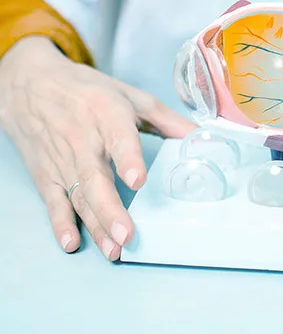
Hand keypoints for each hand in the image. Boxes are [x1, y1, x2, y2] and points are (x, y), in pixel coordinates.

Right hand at [0, 36, 195, 259]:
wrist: (29, 84)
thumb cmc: (87, 90)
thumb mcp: (130, 95)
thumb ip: (167, 119)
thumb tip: (201, 136)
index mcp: (107, 114)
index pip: (118, 138)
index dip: (127, 159)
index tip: (137, 180)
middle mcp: (83, 139)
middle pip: (96, 178)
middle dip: (111, 210)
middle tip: (128, 235)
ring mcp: (62, 160)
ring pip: (79, 196)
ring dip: (95, 225)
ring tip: (114, 249)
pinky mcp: (46, 174)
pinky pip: (53, 202)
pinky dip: (60, 224)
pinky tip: (72, 242)